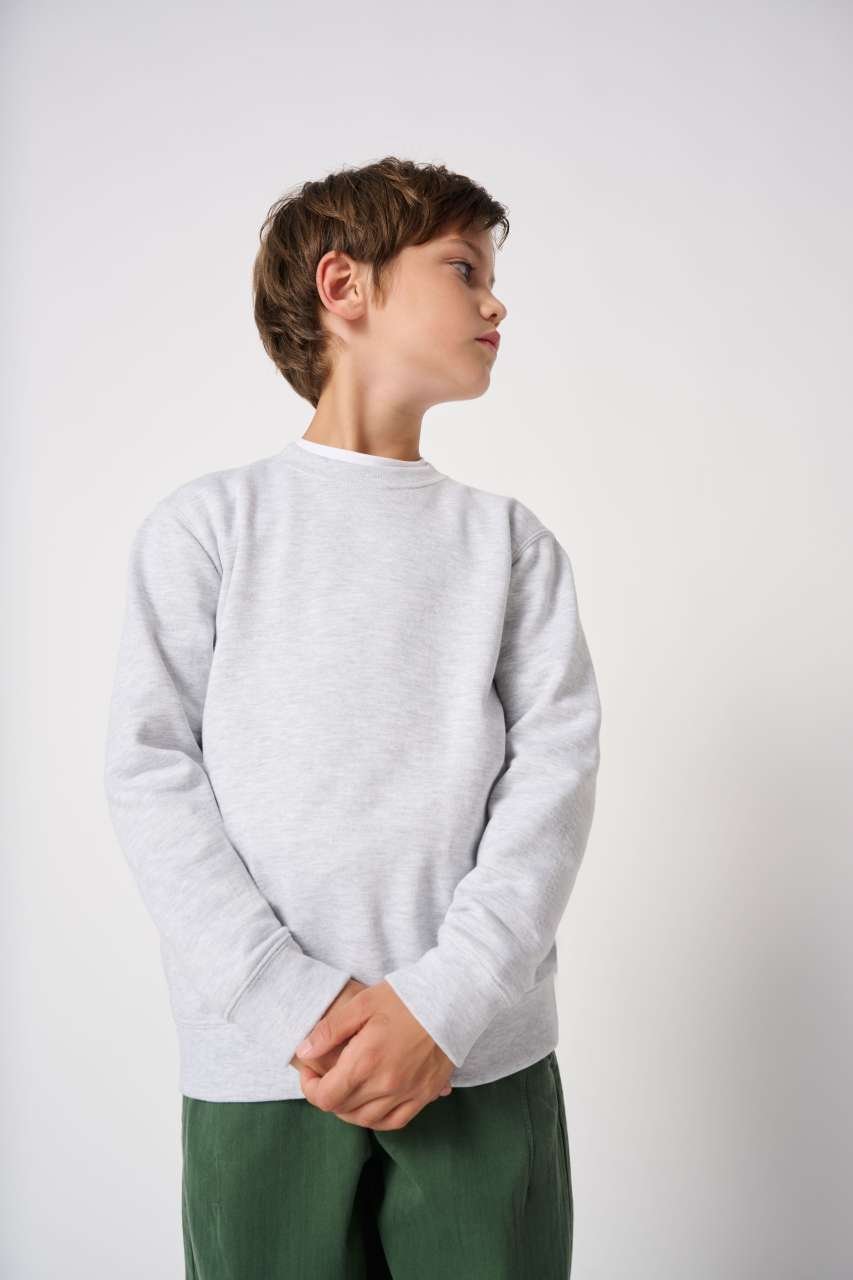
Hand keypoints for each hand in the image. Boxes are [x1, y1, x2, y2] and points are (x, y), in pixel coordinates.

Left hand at [293, 979, 454, 1129]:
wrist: (453, 1000)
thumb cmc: (406, 997)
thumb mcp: (362, 1004)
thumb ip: (329, 1030)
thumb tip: (304, 1051)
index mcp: (365, 1062)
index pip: (325, 1097)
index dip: (309, 1088)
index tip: (309, 1073)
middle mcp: (385, 1085)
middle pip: (343, 1110)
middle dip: (328, 1095)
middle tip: (327, 1076)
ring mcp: (407, 1093)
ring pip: (366, 1120)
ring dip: (350, 1110)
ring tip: (347, 1089)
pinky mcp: (425, 1095)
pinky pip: (394, 1122)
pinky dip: (377, 1118)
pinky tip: (372, 1104)